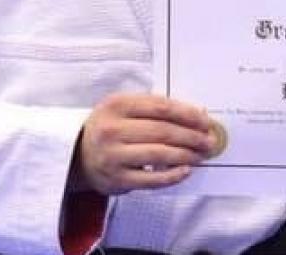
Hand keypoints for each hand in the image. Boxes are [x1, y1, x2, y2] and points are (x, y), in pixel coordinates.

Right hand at [74, 92, 214, 194]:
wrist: (77, 154)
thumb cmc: (109, 126)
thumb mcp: (124, 107)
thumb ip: (156, 107)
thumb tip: (197, 114)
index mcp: (117, 105)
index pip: (160, 107)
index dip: (187, 113)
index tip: (205, 120)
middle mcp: (112, 129)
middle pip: (162, 131)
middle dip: (191, 136)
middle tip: (209, 140)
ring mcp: (113, 156)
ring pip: (158, 154)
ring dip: (185, 155)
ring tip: (201, 155)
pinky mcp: (116, 180)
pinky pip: (150, 179)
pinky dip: (171, 176)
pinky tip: (185, 170)